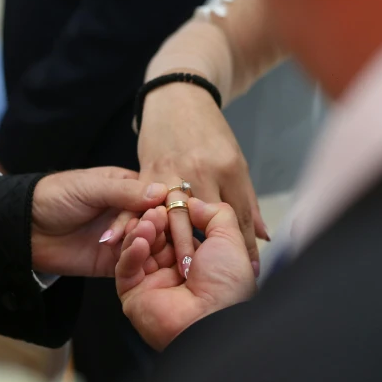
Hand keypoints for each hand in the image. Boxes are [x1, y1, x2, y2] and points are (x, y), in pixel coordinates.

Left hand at [30, 167, 167, 276]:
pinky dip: (136, 261)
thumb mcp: (89, 188)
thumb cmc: (54, 197)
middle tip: (143, 230)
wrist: (26, 228)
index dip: (158, 206)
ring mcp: (122, 238)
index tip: (157, 214)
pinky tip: (132, 258)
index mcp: (127, 188)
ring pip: (146, 243)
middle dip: (151, 226)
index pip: (153, 197)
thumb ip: (123, 192)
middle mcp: (129, 212)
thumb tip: (161, 190)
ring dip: (145, 243)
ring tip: (134, 243)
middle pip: (154, 222)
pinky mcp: (113, 261)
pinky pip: (133, 263)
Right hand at [116, 198, 255, 349]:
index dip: (171, 215)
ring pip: (136, 249)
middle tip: (156, 212)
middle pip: (154, 237)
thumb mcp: (230, 239)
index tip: (168, 202)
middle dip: (154, 221)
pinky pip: (125, 268)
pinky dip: (131, 251)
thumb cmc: (227, 287)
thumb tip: (195, 202)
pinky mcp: (133, 295)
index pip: (176, 230)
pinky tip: (141, 241)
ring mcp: (152, 284)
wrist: (213, 321)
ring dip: (141, 232)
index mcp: (198, 262)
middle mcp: (174, 273)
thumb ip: (215, 214)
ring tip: (148, 223)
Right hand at [137, 80, 266, 278]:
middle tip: (208, 284)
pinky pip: (134, 204)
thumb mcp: (236, 162)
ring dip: (169, 246)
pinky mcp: (143, 172)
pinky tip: (119, 242)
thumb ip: (247, 202)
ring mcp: (167, 172)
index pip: (236, 217)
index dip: (243, 247)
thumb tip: (262, 237)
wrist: (177, 97)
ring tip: (174, 272)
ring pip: (168, 217)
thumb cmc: (209, 132)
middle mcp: (196, 173)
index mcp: (225, 170)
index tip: (248, 273)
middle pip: (200, 222)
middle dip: (203, 255)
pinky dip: (126, 224)